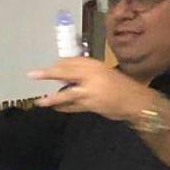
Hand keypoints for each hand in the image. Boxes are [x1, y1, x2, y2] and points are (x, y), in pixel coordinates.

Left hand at [27, 57, 157, 119]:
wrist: (136, 101)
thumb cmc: (120, 86)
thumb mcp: (104, 73)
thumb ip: (86, 74)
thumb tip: (64, 75)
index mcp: (96, 65)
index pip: (73, 62)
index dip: (58, 65)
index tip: (48, 67)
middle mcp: (93, 76)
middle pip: (66, 73)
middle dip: (49, 74)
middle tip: (33, 75)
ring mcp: (92, 91)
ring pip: (67, 93)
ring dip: (52, 98)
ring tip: (40, 101)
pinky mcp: (92, 105)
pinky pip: (73, 106)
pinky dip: (63, 107)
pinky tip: (55, 108)